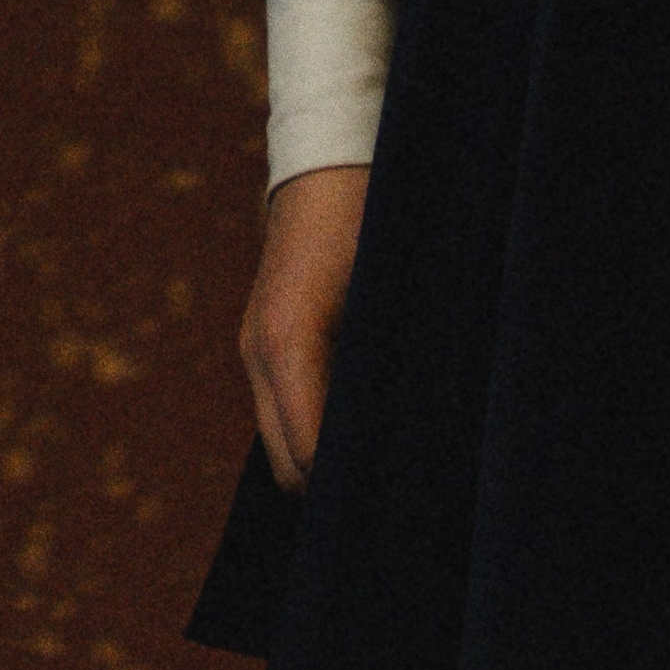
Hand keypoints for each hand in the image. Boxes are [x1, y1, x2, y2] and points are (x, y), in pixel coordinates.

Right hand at [241, 163, 367, 492]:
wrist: (329, 154)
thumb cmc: (370, 214)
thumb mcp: (392, 288)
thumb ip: (389, 363)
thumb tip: (413, 445)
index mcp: (288, 342)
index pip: (309, 458)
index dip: (351, 495)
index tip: (400, 515)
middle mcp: (260, 351)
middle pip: (289, 468)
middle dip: (336, 493)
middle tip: (400, 508)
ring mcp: (257, 346)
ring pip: (282, 444)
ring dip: (324, 463)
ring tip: (387, 475)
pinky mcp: (266, 339)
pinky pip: (285, 413)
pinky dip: (316, 434)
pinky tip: (365, 431)